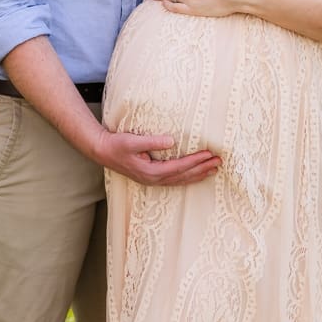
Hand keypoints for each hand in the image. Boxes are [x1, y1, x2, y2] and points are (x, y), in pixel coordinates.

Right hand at [94, 128, 220, 185]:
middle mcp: (154, 179)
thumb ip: (152, 142)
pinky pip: (175, 179)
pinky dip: (187, 176)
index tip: (209, 154)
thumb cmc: (116, 145)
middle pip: (184, 176)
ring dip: (198, 174)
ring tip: (213, 170)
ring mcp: (153, 180)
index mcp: (152, 171)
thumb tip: (171, 141)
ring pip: (181, 180)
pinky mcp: (151, 177)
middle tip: (219, 162)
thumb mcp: (133, 141)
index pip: (180, 167)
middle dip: (202, 169)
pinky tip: (194, 174)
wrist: (102, 151)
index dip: (196, 161)